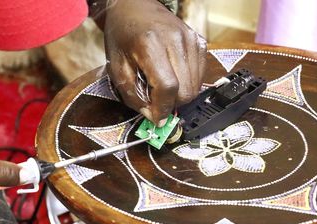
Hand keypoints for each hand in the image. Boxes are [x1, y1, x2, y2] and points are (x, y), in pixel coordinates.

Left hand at [103, 0, 206, 125]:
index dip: (163, 108)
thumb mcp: (116, 66)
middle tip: (157, 102)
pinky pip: (200, 74)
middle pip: (186, 90)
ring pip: (195, 86)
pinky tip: (174, 76)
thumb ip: (132, 94)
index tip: (157, 119)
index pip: (168, 87)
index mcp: (150, 44)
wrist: (134, 6)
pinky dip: (188, 82)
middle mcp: (175, 40)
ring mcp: (191, 39)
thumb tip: (151, 115)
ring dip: (180, 94)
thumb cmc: (122, 34)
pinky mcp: (199, 41)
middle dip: (171, 104)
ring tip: (162, 86)